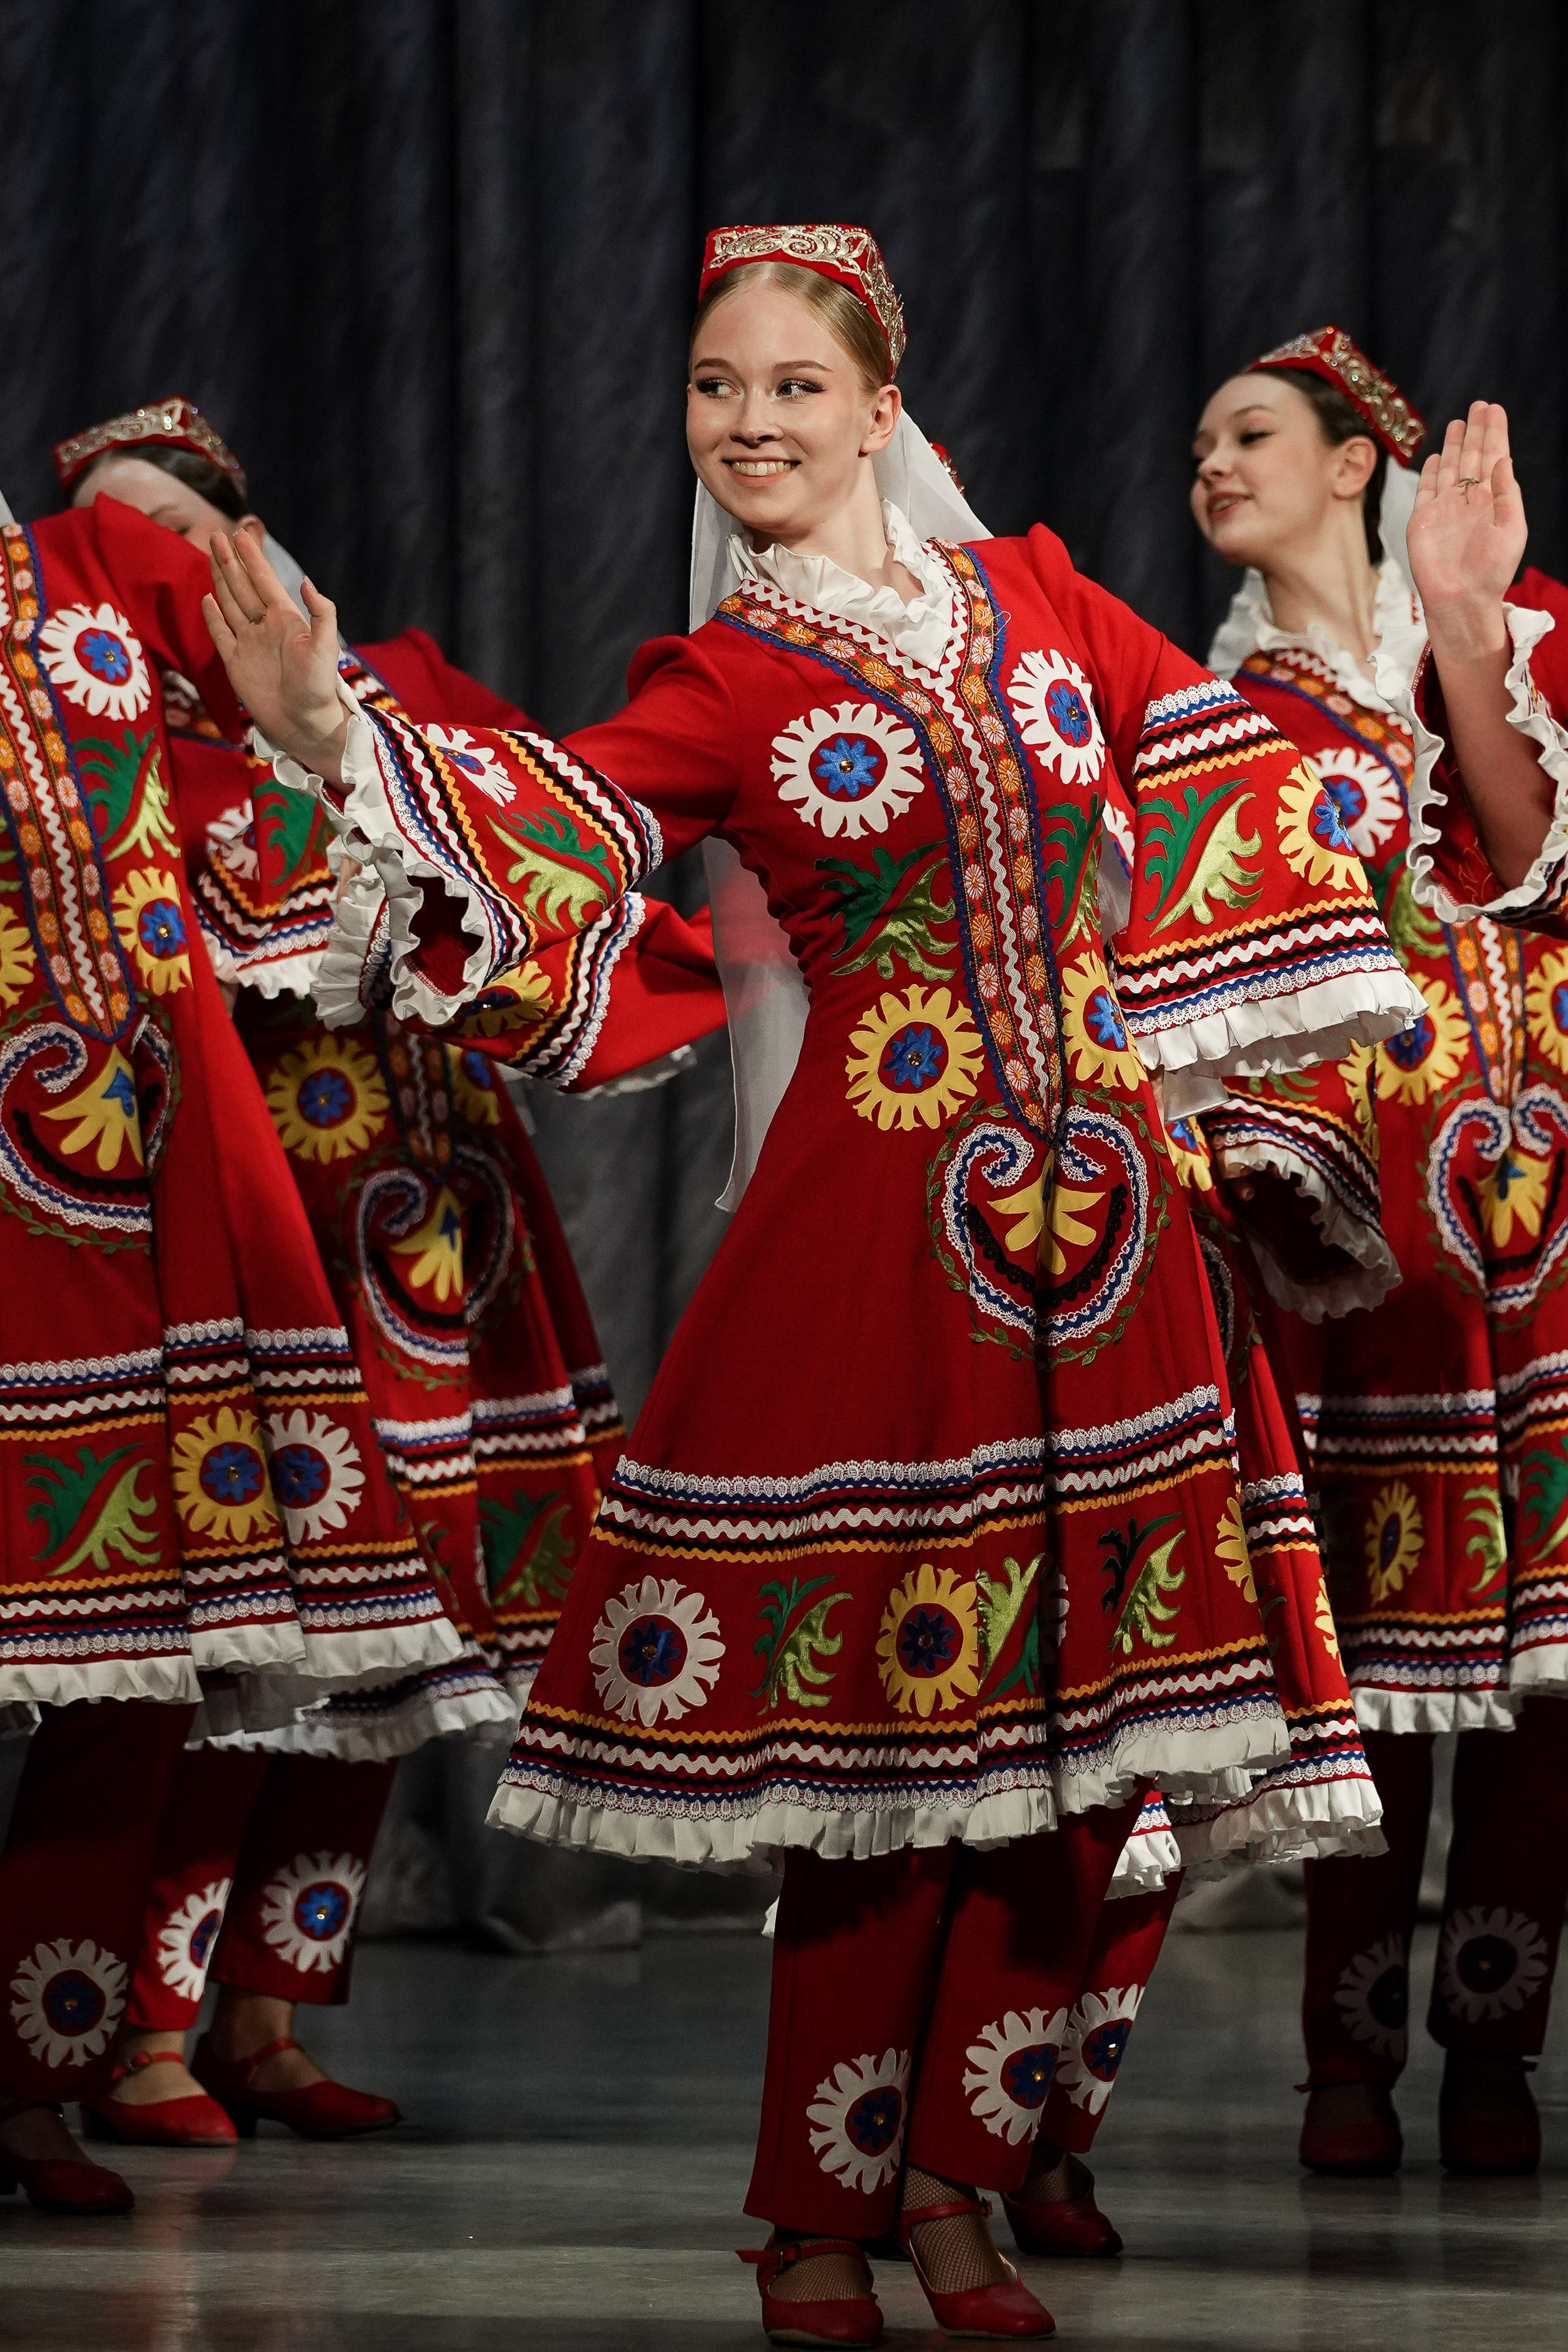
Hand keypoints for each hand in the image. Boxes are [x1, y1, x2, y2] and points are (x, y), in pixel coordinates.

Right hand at [202, 530, 347, 782]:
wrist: (304, 724)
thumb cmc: (319, 687)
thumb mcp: (327, 647)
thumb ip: (321, 613)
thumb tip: (305, 581)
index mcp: (286, 619)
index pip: (265, 581)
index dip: (252, 558)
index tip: (240, 534)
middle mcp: (265, 627)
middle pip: (242, 586)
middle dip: (230, 560)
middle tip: (217, 534)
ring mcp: (248, 643)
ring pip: (230, 603)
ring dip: (220, 579)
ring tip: (210, 556)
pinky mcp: (235, 663)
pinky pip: (221, 633)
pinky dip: (213, 616)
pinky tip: (206, 598)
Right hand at [1405, 401, 1526, 658]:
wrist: (1461, 600)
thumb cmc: (1491, 571)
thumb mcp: (1512, 530)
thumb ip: (1507, 494)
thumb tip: (1502, 459)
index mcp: (1493, 500)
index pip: (1494, 456)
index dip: (1494, 432)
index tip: (1494, 409)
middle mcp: (1469, 500)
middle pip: (1472, 456)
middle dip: (1476, 430)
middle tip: (1479, 405)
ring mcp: (1445, 509)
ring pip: (1451, 468)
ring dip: (1455, 445)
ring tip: (1459, 422)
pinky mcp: (1423, 521)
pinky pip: (1427, 490)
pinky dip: (1432, 472)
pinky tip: (1438, 457)